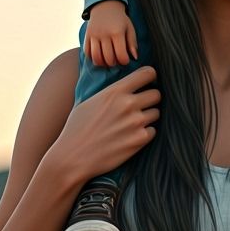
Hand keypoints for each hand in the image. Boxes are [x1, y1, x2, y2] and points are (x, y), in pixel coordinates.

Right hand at [55, 66, 159, 181]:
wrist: (72, 157)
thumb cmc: (77, 129)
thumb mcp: (89, 101)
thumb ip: (111, 91)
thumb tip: (125, 83)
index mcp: (115, 91)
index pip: (148, 73)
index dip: (150, 77)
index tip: (148, 83)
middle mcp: (128, 104)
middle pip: (157, 94)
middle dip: (150, 99)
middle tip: (141, 106)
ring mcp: (136, 122)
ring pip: (156, 113)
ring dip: (148, 117)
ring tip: (132, 123)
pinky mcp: (139, 140)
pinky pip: (152, 131)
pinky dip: (145, 133)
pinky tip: (131, 136)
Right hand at [85, 0, 137, 67]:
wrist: (105, 6)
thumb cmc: (120, 20)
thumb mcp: (130, 29)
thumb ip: (132, 43)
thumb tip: (135, 58)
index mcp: (117, 32)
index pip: (121, 55)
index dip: (124, 61)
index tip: (125, 59)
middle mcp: (104, 34)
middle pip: (108, 59)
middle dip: (114, 63)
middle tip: (117, 60)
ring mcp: (94, 35)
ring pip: (96, 58)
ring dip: (102, 63)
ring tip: (108, 60)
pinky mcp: (87, 36)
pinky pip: (87, 53)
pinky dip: (93, 58)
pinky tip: (99, 55)